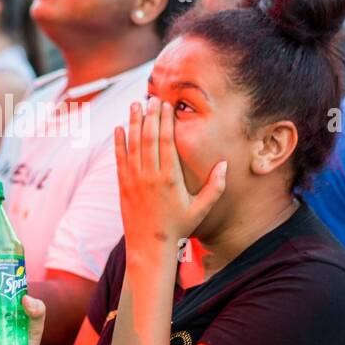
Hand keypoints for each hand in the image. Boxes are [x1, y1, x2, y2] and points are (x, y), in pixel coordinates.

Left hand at [114, 98, 225, 251]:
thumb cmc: (178, 228)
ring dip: (133, 122)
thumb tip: (224, 163)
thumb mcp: (201, 209)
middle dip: (150, 115)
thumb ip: (215, 187)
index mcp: (170, 178)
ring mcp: (134, 180)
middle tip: (152, 97)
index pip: (166, 142)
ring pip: (133, 144)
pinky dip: (119, 142)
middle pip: (148, 138)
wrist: (149, 247)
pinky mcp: (123, 186)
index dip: (165, 121)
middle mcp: (150, 176)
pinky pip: (120, 158)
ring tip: (136, 104)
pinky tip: (120, 127)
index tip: (167, 105)